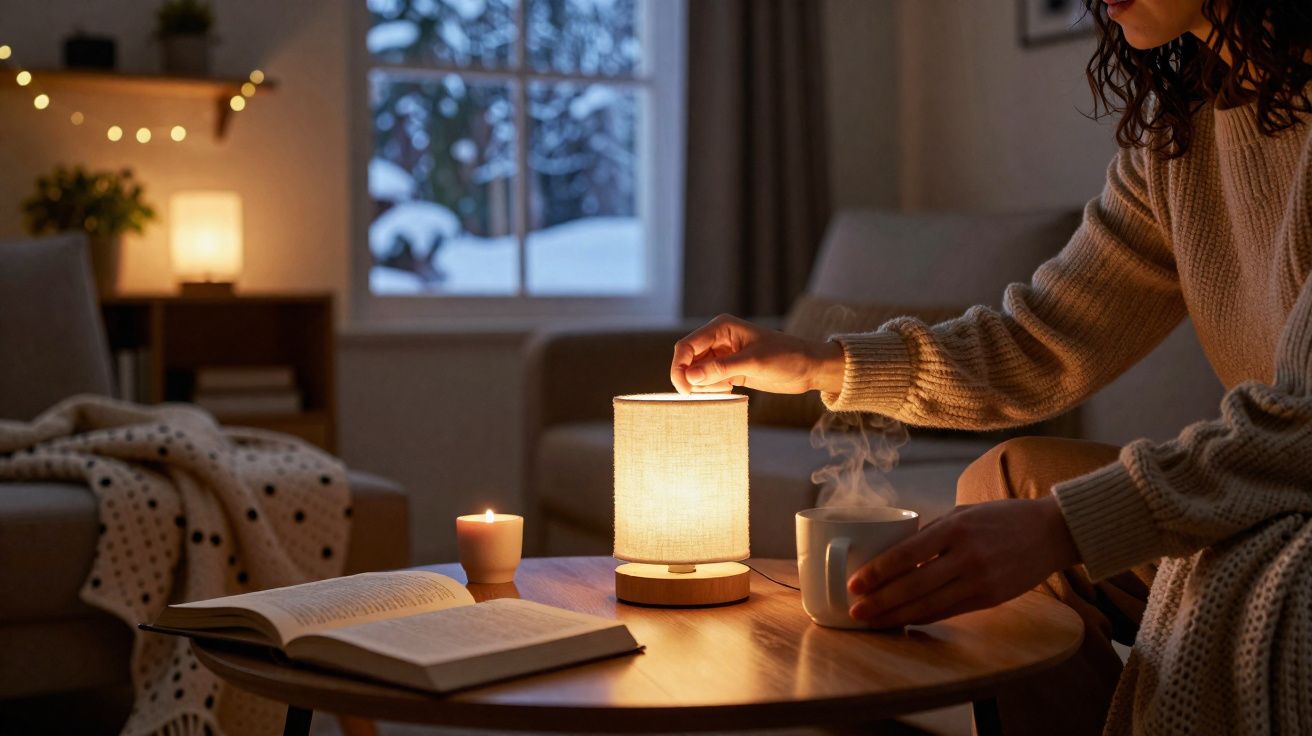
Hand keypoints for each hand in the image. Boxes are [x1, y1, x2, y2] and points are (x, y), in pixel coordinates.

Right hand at [670, 314, 844, 394]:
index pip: (686, 346)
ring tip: (725, 389)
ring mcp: (723, 355)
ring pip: (696, 372)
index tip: (685, 388)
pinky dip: (711, 389)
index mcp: (721, 327)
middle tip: (701, 395)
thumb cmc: (786, 357)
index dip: (680, 367)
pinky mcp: (729, 370)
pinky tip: (729, 390)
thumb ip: (721, 369)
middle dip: (689, 378)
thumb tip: (690, 377)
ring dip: (701, 385)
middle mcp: (718, 339)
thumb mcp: (754, 363)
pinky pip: (708, 380)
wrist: (809, 367)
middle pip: (687, 360)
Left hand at [846, 496, 1079, 627]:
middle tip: (854, 610)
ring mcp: (980, 580)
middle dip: (879, 601)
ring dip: (896, 616)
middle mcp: (966, 556)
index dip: (877, 572)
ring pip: (929, 605)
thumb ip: (931, 532)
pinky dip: (923, 619)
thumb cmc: (1001, 517)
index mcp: (955, 528)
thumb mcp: (963, 513)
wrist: (1051, 532)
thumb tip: (895, 553)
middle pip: (913, 585)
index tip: (854, 583)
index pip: (906, 553)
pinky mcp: (991, 598)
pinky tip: (903, 622)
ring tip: (871, 622)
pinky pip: (949, 612)